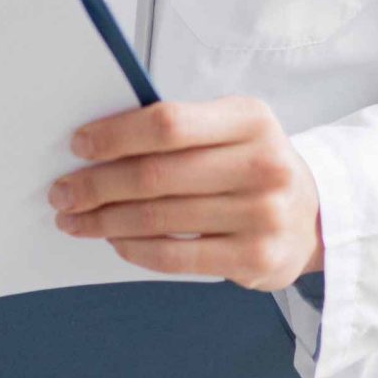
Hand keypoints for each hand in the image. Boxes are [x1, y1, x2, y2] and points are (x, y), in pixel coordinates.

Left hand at [50, 97, 323, 290]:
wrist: (314, 215)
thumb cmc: (253, 164)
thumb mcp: (233, 129)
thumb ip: (181, 129)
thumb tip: (100, 144)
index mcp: (252, 119)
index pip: (168, 124)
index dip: (116, 135)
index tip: (79, 145)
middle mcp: (262, 165)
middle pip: (156, 175)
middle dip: (97, 184)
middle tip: (63, 191)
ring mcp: (262, 215)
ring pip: (159, 218)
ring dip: (106, 220)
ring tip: (76, 219)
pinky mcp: (254, 259)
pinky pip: (176, 258)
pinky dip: (135, 249)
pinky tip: (115, 241)